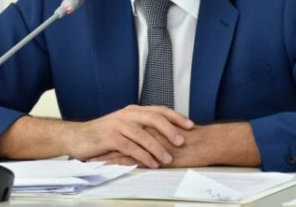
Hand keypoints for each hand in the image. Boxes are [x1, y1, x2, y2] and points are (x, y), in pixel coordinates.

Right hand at [69, 104, 193, 167]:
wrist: (78, 137)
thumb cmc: (103, 134)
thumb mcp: (123, 125)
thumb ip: (140, 126)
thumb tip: (164, 134)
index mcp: (133, 110)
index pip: (159, 110)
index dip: (176, 117)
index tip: (190, 125)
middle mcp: (127, 114)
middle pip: (154, 118)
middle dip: (170, 130)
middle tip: (182, 141)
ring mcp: (118, 125)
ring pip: (144, 135)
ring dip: (158, 148)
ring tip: (169, 159)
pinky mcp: (111, 138)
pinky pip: (131, 147)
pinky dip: (143, 156)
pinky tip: (152, 163)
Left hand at [86, 122, 261, 167]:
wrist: (207, 143)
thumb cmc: (194, 140)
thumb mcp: (173, 134)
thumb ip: (160, 134)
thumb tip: (151, 137)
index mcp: (152, 126)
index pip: (127, 130)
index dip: (113, 135)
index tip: (98, 141)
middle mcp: (149, 132)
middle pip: (121, 137)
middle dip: (105, 144)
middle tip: (88, 149)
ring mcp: (151, 144)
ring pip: (125, 148)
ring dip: (109, 154)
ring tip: (93, 160)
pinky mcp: (155, 156)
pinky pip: (135, 160)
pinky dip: (121, 164)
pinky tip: (111, 169)